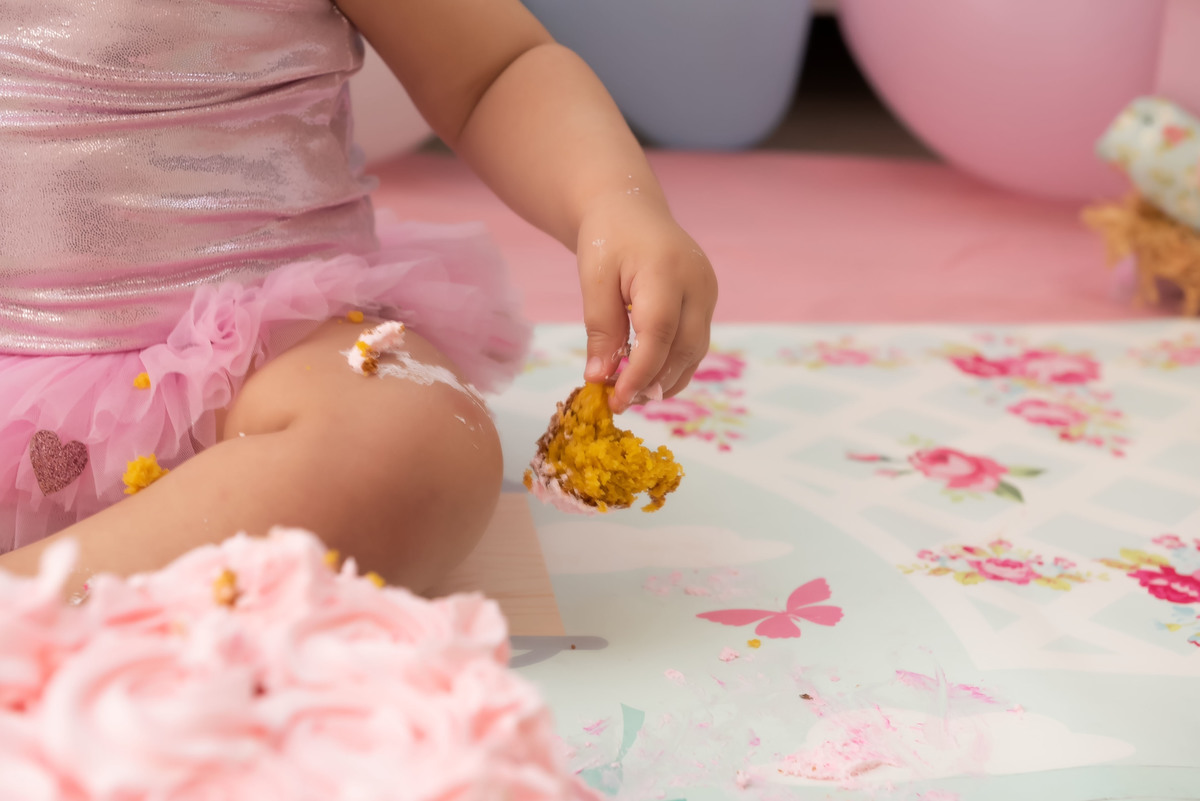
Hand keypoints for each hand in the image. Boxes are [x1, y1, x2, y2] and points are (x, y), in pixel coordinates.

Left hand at [576, 193, 717, 412]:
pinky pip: (694, 343)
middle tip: (619, 402)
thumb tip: (599, 378)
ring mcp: (707, 293)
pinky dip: (674, 366)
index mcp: (666, 271)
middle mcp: (697, 284)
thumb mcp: (594, 280)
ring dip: (665, 379)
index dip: (639, 373)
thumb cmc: (608, 239)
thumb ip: (600, 329)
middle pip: (684, 348)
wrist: (630, 210)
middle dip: (653, 382)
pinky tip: (648, 379)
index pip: (659, 334)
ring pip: (694, 351)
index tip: (615, 399)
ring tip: (631, 394)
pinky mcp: (706, 302)